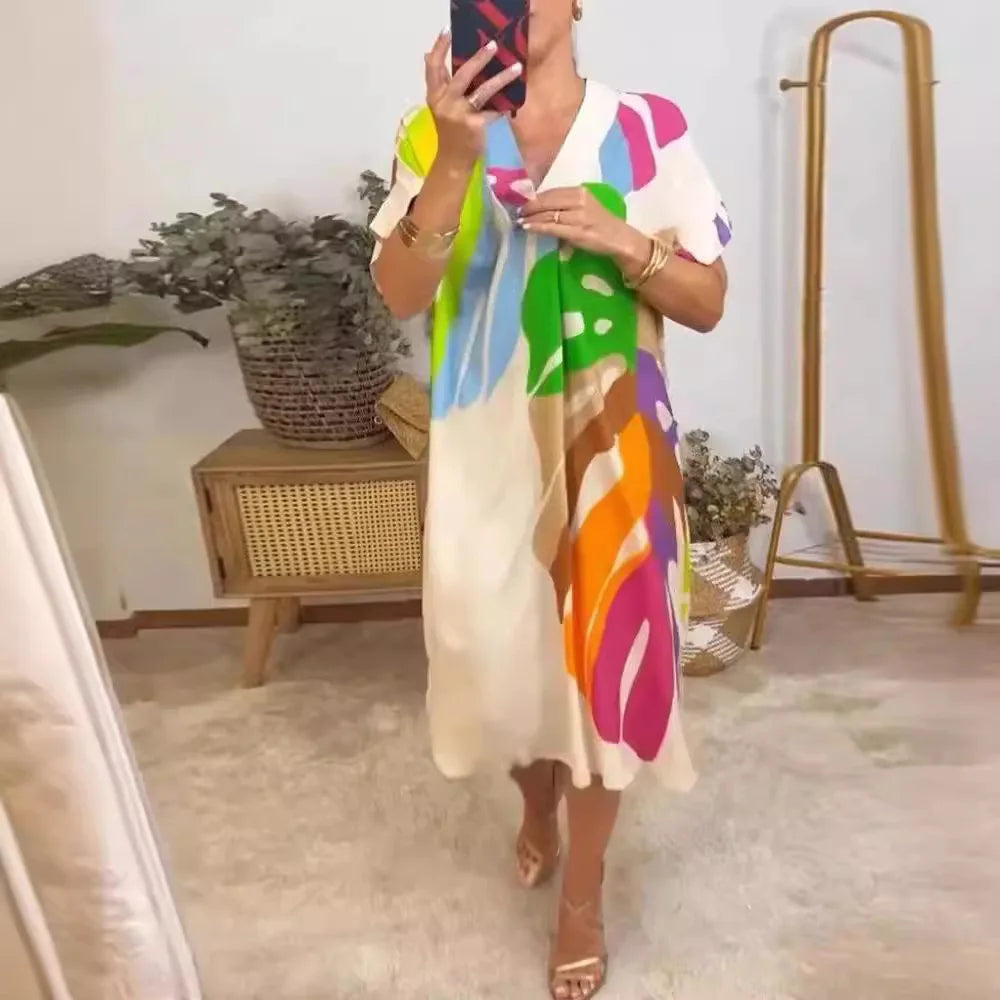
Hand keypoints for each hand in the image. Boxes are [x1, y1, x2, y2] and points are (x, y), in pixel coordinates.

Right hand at [424, 30, 523, 171]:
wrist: (452, 161)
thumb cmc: (449, 132)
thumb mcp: (440, 106)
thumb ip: (440, 84)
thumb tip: (428, 55)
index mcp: (434, 96)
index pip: (433, 67)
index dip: (439, 47)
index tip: (448, 30)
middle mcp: (445, 103)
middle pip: (462, 74)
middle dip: (479, 58)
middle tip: (493, 45)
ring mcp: (459, 115)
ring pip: (483, 91)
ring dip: (502, 78)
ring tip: (517, 67)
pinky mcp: (474, 126)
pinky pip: (493, 111)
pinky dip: (503, 106)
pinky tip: (513, 101)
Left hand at [518, 187, 648, 263]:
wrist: (621, 239)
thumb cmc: (601, 224)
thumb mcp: (585, 207)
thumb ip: (567, 204)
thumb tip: (541, 206)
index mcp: (581, 192)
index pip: (552, 192)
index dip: (535, 198)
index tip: (522, 202)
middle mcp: (580, 201)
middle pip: (548, 201)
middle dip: (530, 207)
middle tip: (518, 212)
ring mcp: (580, 217)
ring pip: (549, 214)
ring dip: (531, 218)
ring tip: (520, 221)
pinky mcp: (579, 233)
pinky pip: (553, 228)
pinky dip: (538, 227)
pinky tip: (528, 228)